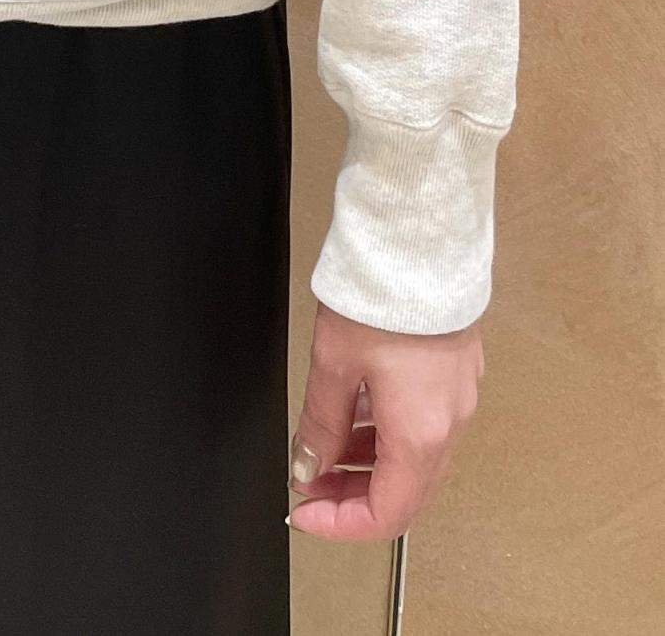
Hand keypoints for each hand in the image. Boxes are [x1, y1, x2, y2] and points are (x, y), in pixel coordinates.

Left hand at [287, 299, 484, 540]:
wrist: (419, 242)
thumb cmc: (381, 296)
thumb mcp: (332, 364)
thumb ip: (321, 423)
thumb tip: (309, 466)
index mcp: (420, 434)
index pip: (386, 513)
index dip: (341, 523)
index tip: (306, 512)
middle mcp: (449, 424)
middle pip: (406, 493)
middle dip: (353, 497)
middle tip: (311, 484)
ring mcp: (458, 398)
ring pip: (417, 459)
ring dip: (371, 464)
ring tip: (326, 446)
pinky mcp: (457, 372)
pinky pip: (425, 425)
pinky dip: (389, 434)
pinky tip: (357, 412)